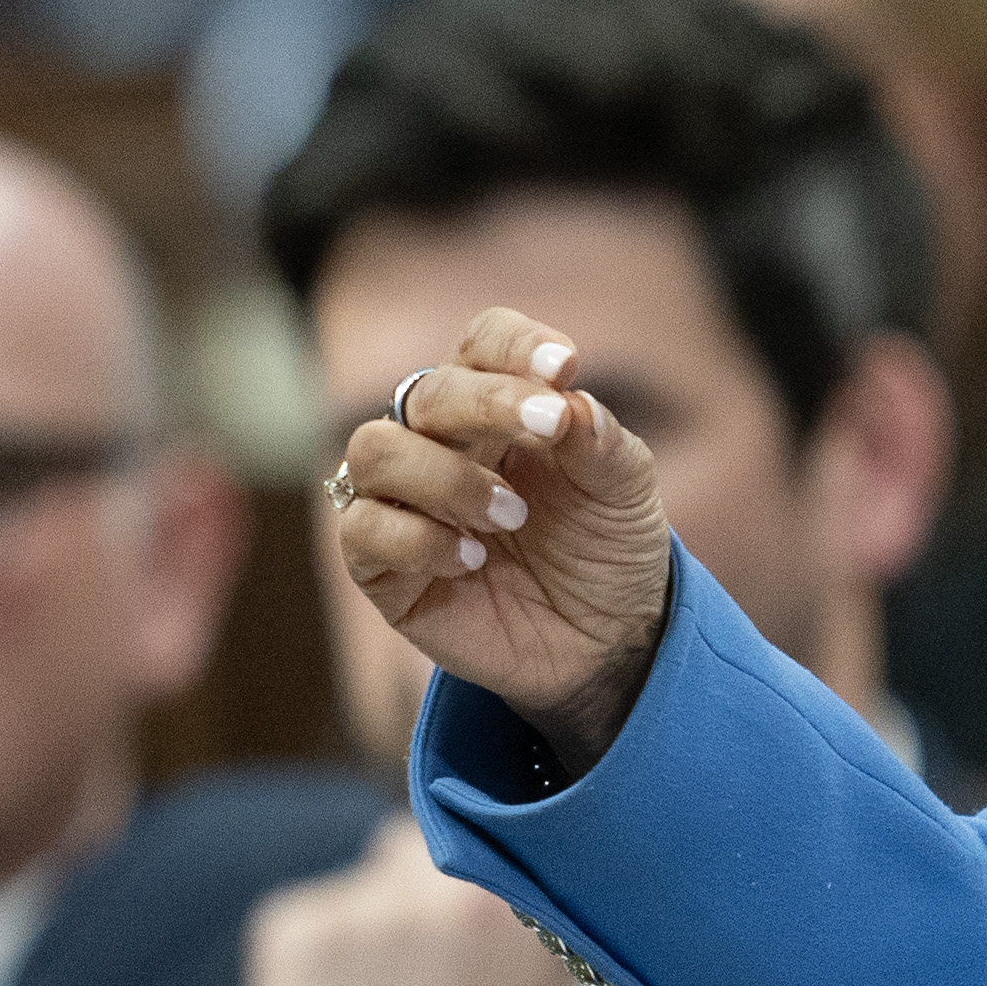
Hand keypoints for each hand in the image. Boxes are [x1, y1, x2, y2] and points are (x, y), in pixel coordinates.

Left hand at [244, 819, 569, 985]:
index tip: (459, 940)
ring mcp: (378, 905)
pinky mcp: (302, 934)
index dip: (466, 890)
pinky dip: (304, 967)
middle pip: (416, 851)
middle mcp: (461, 885)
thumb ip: (511, 929)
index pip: (488, 837)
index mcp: (535, 898)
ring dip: (360, 933)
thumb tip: (487, 879)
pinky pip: (298, 920)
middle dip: (412, 901)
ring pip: (359, 887)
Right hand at [335, 307, 669, 768]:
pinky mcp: (382, 568)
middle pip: (427, 391)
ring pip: (373, 450)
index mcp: (501, 407)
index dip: (513, 344)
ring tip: (513, 516)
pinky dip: (420, 538)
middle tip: (551, 429)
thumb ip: (597, 438)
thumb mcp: (624, 489)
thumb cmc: (607, 548)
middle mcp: (440, 443)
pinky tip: (475, 559)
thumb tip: (565, 399)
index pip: (481, 344)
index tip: (564, 366)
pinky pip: (362, 530)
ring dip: (448, 476)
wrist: (607, 640)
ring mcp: (403, 503)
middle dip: (489, 403)